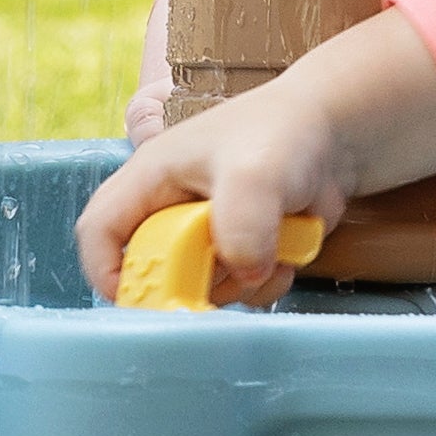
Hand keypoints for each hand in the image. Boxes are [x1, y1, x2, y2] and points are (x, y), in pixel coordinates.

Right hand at [74, 10, 435, 305]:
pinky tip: (287, 256)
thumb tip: (242, 272)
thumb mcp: (254, 173)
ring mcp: (204, 230)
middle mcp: (167, 208)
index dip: (107, 269)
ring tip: (271, 256)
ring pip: (198, 284)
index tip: (141, 302)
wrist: (335, 132)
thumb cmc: (281, 135)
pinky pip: (238, 286)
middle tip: (226, 282)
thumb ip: (241, 222)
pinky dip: (263, 282)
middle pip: (149, 267)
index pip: (99, 230)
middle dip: (186, 285)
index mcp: (148, 180)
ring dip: (235, 285)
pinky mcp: (238, 246)